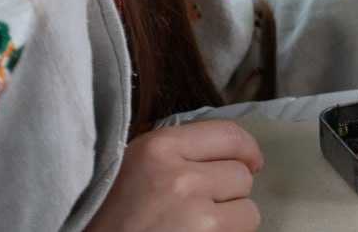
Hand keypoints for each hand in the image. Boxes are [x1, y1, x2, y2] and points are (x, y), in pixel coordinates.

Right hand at [87, 120, 263, 231]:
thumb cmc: (107, 215)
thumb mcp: (135, 165)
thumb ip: (176, 153)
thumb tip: (232, 152)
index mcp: (159, 148)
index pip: (229, 134)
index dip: (247, 150)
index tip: (251, 162)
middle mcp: (181, 178)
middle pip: (242, 175)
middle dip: (231, 191)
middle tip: (206, 205)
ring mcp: (196, 216)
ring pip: (248, 210)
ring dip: (232, 221)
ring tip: (200, 227)